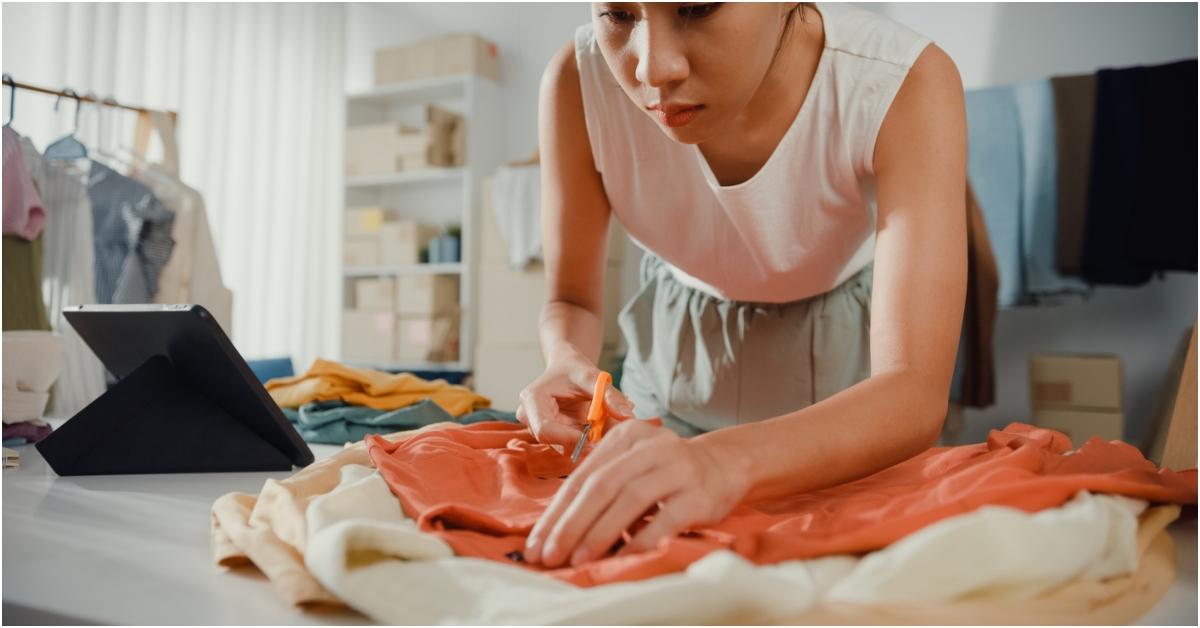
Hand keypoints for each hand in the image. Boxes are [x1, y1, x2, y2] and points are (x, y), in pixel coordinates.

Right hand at [516, 348, 634, 447]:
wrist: (567, 367)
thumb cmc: (574, 368)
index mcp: (532, 399)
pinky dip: (587, 440)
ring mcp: (538, 428)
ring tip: (606, 425)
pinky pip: (570, 445)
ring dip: (587, 442)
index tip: (596, 437)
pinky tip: (599, 428)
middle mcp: (529, 417)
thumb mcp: (593, 376)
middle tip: (608, 435)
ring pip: (564, 447)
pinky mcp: (550, 435)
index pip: (545, 430)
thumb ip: (610, 395)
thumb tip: (627, 416)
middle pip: (554, 442)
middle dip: (583, 442)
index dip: (569, 438)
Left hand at [523, 419, 750, 567]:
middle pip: (600, 486)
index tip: (536, 543)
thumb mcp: (632, 464)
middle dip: (569, 524)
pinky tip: (620, 559)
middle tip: (548, 555)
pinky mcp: (698, 496)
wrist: (723, 466)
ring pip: (628, 500)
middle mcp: (651, 447)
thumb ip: (600, 485)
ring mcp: (677, 469)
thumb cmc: (665, 472)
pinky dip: (639, 541)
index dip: (556, 512)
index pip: (582, 476)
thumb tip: (555, 529)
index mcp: (626, 436)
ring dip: (598, 533)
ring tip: (576, 559)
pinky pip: (663, 521)